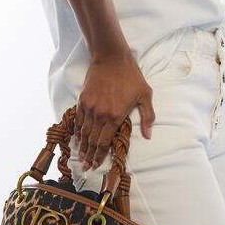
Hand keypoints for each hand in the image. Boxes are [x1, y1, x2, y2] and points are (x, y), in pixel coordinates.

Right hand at [74, 51, 155, 170]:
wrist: (111, 58)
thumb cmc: (131, 76)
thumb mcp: (145, 94)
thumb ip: (147, 117)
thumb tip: (148, 135)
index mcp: (116, 116)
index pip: (105, 142)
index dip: (100, 155)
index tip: (96, 164)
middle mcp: (101, 114)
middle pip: (93, 140)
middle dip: (89, 155)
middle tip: (86, 166)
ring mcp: (90, 107)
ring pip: (84, 132)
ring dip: (82, 146)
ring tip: (80, 157)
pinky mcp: (83, 100)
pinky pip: (78, 120)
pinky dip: (77, 131)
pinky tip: (77, 138)